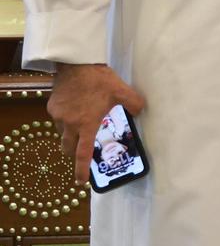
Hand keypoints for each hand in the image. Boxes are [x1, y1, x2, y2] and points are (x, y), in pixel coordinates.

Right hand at [48, 63, 145, 183]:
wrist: (76, 64)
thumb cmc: (99, 79)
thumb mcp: (122, 91)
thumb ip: (134, 103)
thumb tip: (141, 111)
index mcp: (87, 124)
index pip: (82, 153)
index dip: (81, 169)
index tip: (81, 182)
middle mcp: (70, 124)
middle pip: (69, 148)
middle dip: (74, 154)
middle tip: (81, 154)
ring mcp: (58, 116)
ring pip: (62, 133)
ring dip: (71, 134)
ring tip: (82, 124)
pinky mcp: (51, 107)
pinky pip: (58, 119)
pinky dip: (66, 119)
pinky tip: (75, 108)